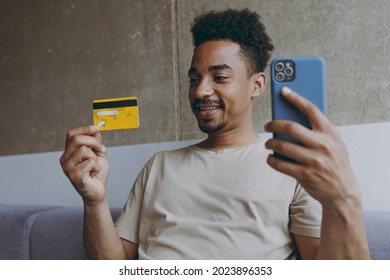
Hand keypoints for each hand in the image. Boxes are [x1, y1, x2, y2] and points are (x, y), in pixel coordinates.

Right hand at [59, 125, 108, 204]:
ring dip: (95, 158)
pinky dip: (97, 167)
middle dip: (93, 141)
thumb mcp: (98, 154)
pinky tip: (93, 174)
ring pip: (84, 150)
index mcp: (69, 153)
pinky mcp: (74, 175)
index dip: (84, 129)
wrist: (98, 192)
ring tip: (94, 166)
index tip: (96, 128)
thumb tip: (96, 128)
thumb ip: (96, 142)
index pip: (71, 134)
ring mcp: (67, 167)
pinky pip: (90, 162)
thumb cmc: (97, 174)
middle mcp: (65, 159)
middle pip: (77, 139)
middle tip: (101, 149)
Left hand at [264, 87, 360, 207]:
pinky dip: (271, 160)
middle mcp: (323, 145)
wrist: (342, 192)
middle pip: (291, 127)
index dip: (296, 98)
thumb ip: (318, 131)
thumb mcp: (333, 143)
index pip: (311, 109)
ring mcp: (313, 160)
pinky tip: (271, 158)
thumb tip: (292, 117)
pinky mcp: (304, 174)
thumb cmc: (335, 162)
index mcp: (330, 133)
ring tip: (268, 143)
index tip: (284, 90)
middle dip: (274, 123)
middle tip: (268, 124)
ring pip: (281, 145)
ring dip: (269, 143)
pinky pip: (280, 164)